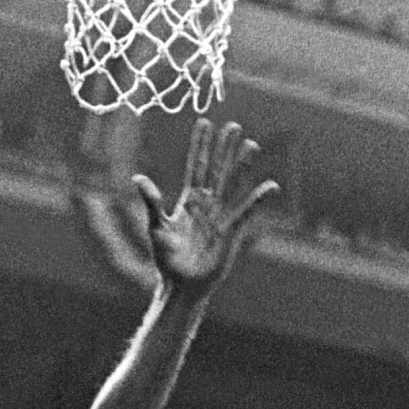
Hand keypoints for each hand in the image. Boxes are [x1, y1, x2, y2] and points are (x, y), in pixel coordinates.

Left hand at [134, 119, 277, 290]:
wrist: (182, 285)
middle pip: (217, 170)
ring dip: (242, 165)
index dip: (200, 145)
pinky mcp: (231, 232)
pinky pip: (246, 212)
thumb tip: (138, 178)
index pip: (195, 166)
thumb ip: (152, 202)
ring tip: (252, 144)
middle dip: (224, 148)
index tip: (205, 123)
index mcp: (187, 201)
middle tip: (234, 125)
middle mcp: (205, 205)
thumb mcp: (157, 228)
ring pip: (233, 184)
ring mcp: (220, 216)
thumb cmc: (167, 260)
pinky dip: (258, 200)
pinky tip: (270, 186)